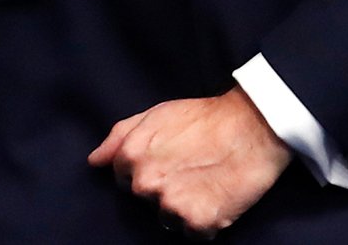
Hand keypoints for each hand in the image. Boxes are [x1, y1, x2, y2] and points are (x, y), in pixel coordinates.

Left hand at [88, 86, 290, 237]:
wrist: (251, 126)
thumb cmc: (204, 117)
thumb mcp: (156, 113)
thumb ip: (120, 136)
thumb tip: (96, 161)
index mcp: (132, 155)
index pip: (123, 179)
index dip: (146, 169)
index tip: (167, 160)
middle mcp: (146, 182)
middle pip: (145, 200)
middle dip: (162, 188)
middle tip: (189, 168)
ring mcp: (171, 204)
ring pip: (167, 218)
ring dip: (183, 206)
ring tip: (204, 180)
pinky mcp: (197, 222)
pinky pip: (192, 233)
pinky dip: (204, 221)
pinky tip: (215, 196)